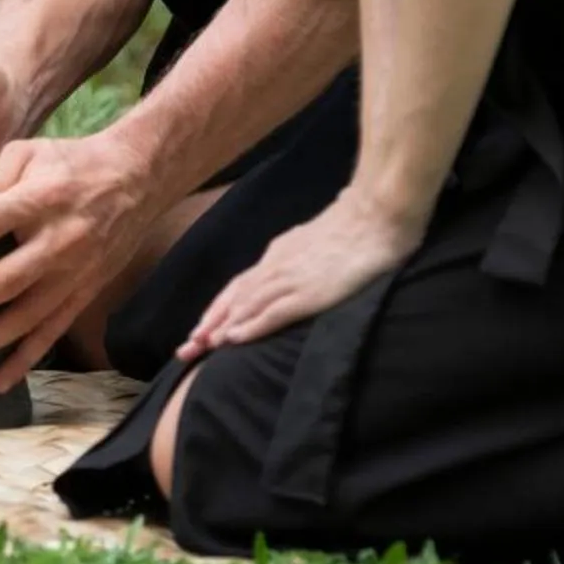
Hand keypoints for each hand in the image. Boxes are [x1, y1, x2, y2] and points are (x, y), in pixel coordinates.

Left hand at [0, 132, 155, 393]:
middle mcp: (60, 240)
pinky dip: (27, 358)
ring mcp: (76, 272)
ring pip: (30, 314)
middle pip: (8, 279)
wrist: (136, 179)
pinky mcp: (85, 292)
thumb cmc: (70, 163)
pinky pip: (54, 330)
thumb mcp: (30, 154)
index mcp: (41, 199)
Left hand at [178, 187, 423, 360]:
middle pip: (234, 297)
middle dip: (209, 324)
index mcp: (279, 254)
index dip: (218, 309)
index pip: (240, 286)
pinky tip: (233, 340)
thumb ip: (302, 256)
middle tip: (185, 349)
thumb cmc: (357, 226)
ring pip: (246, 305)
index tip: (201, 330)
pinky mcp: (310, 291)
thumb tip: (295, 268)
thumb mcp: (318, 241)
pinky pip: (273, 311)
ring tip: (199, 350)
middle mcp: (277, 265)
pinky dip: (250, 326)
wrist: (377, 213)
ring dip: (221, 328)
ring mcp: (292, 278)